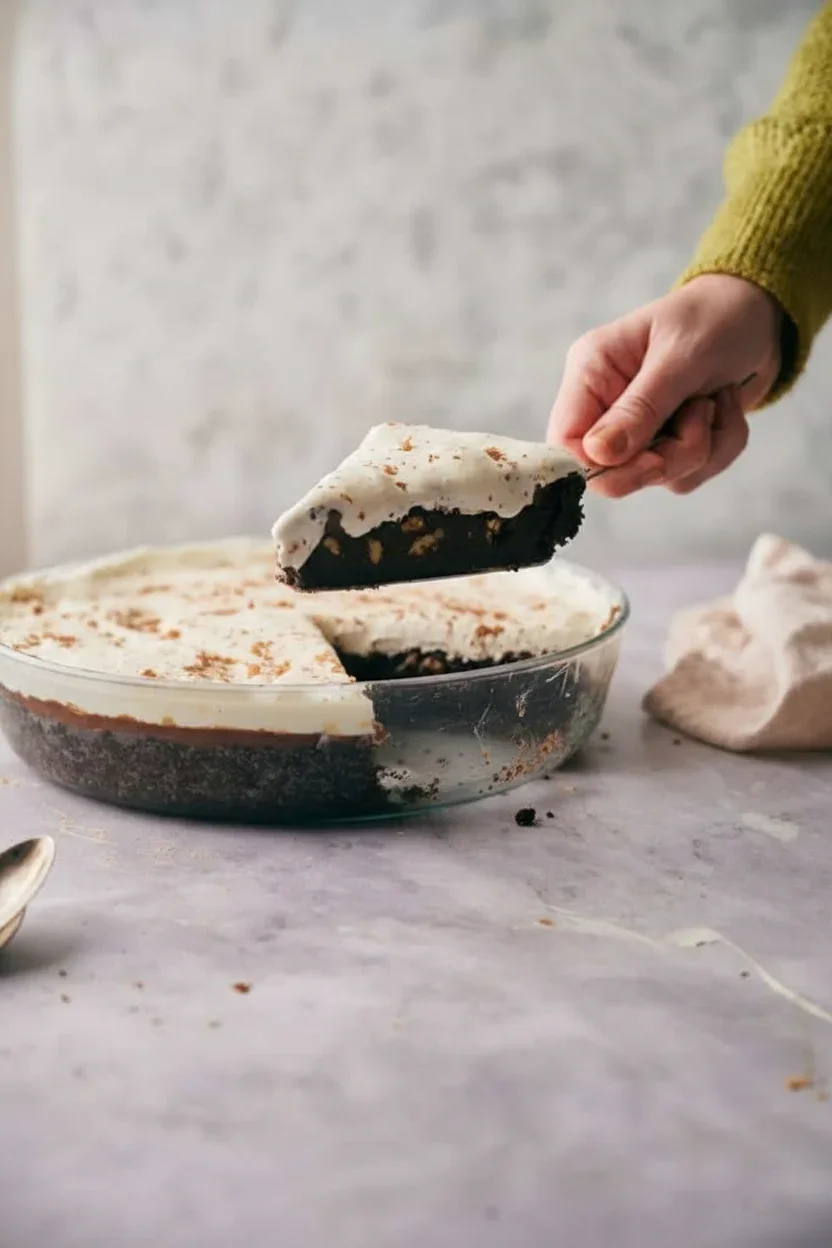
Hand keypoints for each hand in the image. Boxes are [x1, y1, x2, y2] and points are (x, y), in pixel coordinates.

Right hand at [547, 274, 783, 496]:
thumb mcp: (680, 357)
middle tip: (700, 419)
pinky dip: (720, 447)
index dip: (600, 467)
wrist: (760, 316)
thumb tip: (597, 455)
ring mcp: (637, 429)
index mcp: (591, 372)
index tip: (650, 461)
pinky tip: (724, 408)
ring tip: (715, 400)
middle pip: (612, 473)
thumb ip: (640, 408)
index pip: (565, 442)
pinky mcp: (668, 444)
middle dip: (668, 457)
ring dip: (702, 449)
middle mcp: (606, 405)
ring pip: (657, 477)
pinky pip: (687, 474)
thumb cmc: (716, 318)